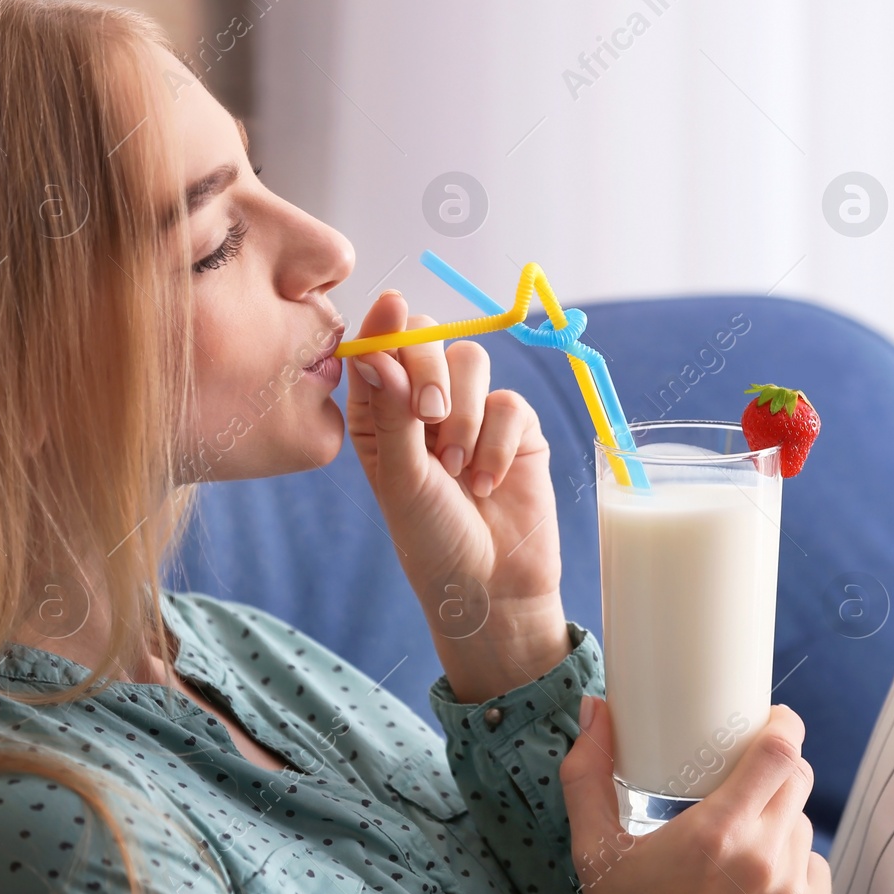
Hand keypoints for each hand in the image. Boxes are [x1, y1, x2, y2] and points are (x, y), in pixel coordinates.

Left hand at [346, 289, 567, 700]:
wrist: (492, 586)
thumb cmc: (432, 540)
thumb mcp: (400, 478)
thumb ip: (391, 411)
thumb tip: (377, 348)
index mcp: (380, 415)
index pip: (380, 349)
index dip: (385, 325)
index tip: (391, 307)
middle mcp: (423, 406)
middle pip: (430, 339)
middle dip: (431, 370)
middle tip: (430, 419)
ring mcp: (472, 414)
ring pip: (472, 363)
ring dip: (464, 416)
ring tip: (458, 471)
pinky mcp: (516, 429)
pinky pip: (509, 403)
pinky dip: (498, 442)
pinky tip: (488, 482)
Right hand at [560, 699, 831, 893]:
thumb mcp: (596, 854)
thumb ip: (587, 778)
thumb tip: (595, 710)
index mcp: (717, 835)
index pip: (780, 753)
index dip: (783, 725)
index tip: (769, 719)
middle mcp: (764, 863)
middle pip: (799, 780)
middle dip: (775, 768)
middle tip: (744, 777)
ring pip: (804, 824)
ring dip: (780, 819)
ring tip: (741, 839)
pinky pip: (817, 868)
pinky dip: (795, 865)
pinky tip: (760, 879)